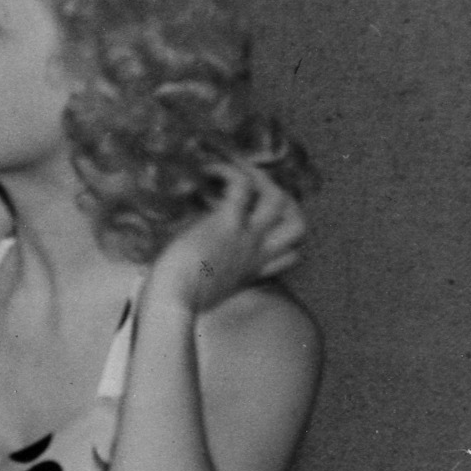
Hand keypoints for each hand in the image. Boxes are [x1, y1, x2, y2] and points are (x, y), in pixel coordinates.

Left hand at [149, 166, 306, 314]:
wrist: (172, 303)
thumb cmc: (177, 301)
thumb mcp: (206, 290)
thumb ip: (212, 273)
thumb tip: (190, 257)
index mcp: (252, 271)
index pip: (292, 255)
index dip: (287, 238)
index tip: (263, 224)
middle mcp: (256, 254)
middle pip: (299, 225)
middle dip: (288, 201)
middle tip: (261, 187)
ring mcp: (245, 238)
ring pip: (279, 199)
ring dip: (262, 177)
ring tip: (240, 166)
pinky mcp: (226, 225)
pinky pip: (242, 186)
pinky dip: (229, 171)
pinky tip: (209, 168)